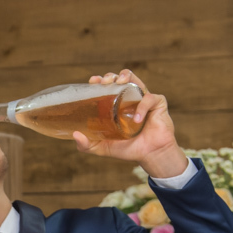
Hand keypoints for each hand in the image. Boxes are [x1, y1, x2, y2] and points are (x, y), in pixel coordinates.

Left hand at [73, 69, 187, 178]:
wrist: (150, 156)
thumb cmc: (128, 149)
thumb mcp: (103, 148)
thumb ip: (87, 145)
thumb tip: (74, 134)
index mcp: (117, 105)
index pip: (107, 87)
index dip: (100, 80)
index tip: (93, 81)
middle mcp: (129, 99)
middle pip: (120, 79)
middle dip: (111, 76)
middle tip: (105, 82)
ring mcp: (143, 99)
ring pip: (135, 80)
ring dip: (127, 76)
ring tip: (121, 82)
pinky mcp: (158, 103)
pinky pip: (149, 99)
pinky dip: (142, 107)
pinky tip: (137, 120)